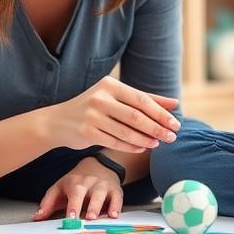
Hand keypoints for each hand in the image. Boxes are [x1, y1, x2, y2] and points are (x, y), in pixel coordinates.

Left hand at [33, 156, 122, 220]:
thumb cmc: (76, 183)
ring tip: (97, 218)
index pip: (73, 192)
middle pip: (87, 192)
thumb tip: (37, 218)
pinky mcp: (115, 190)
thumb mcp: (59, 188)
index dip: (73, 205)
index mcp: (74, 182)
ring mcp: (102, 185)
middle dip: (87, 205)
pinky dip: (116, 206)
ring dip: (100, 206)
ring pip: (102, 194)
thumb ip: (48, 203)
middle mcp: (89, 182)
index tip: (71, 217)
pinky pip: (117, 198)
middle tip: (87, 218)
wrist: (98, 166)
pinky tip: (114, 215)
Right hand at [53, 76, 180, 152]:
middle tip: (172, 136)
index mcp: (110, 85)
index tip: (175, 123)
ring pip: (126, 131)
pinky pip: (114, 142)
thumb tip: (175, 103)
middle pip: (136, 116)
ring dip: (145, 139)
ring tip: (158, 143)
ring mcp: (92, 115)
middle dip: (156, 127)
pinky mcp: (86, 133)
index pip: (141, 100)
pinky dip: (131, 146)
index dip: (160, 112)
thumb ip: (146, 98)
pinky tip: (142, 148)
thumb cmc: (94, 107)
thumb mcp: (117, 97)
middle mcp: (100, 98)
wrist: (58, 121)